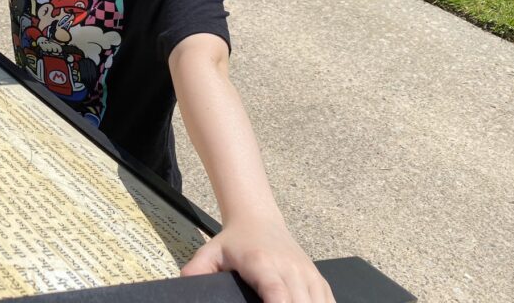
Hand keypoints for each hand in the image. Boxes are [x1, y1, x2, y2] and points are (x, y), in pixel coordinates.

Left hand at [181, 218, 333, 302]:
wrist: (258, 218)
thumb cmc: (234, 240)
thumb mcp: (210, 252)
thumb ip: (197, 270)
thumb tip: (185, 284)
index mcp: (263, 264)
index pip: (277, 294)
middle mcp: (290, 268)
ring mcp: (307, 273)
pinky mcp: (318, 278)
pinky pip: (328, 302)